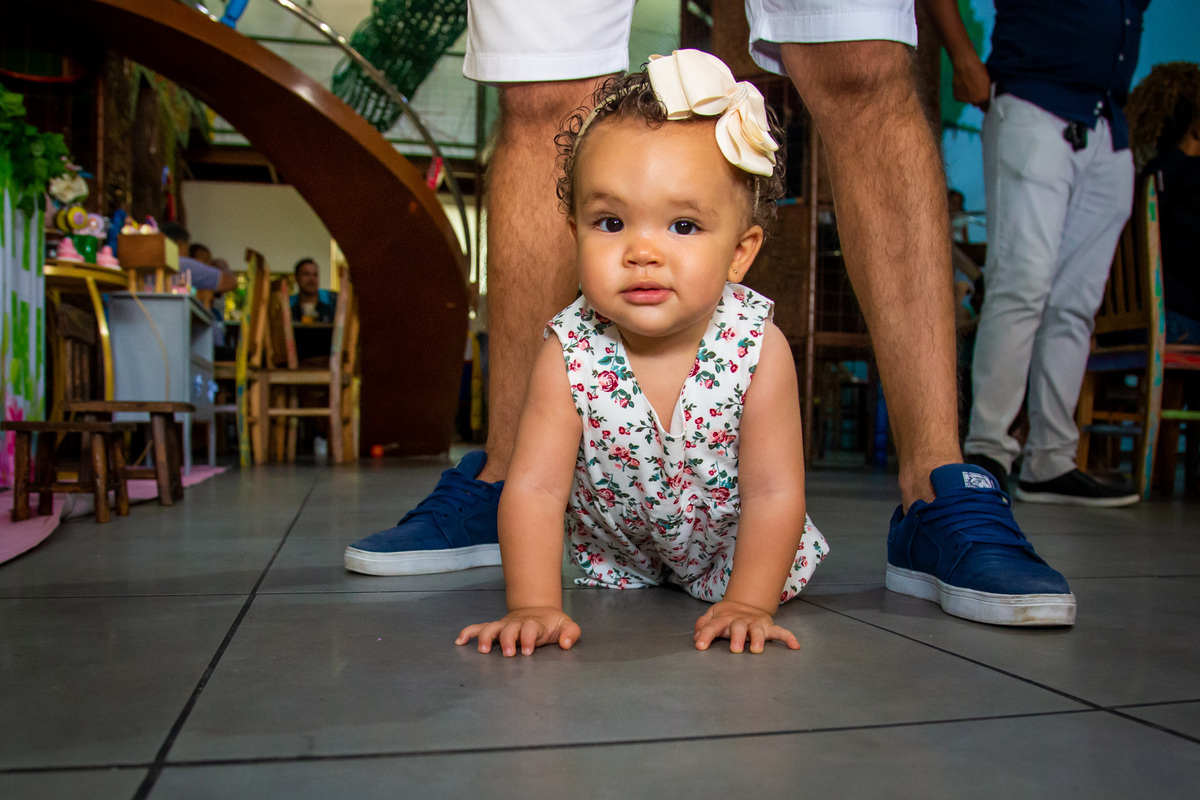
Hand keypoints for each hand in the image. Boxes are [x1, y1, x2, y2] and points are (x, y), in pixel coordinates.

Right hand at [456, 607, 580, 655]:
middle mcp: (517, 624)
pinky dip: (468, 632)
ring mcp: (505, 626)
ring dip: (486, 637)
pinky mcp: (496, 629)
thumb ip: (570, 633)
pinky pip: (479, 628)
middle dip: (508, 640)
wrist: (539, 612)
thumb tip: (565, 644)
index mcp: (535, 624)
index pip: (531, 628)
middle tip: (509, 654)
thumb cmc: (553, 624)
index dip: (529, 638)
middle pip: (509, 629)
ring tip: (483, 650)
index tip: (528, 651)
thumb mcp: (567, 626)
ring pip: (492, 628)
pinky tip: (459, 641)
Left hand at [694, 600, 799, 653]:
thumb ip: (703, 625)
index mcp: (724, 619)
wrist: (747, 603)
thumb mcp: (712, 616)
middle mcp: (740, 621)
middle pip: (738, 627)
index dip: (706, 635)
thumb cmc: (727, 615)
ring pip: (757, 630)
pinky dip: (788, 637)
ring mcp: (755, 624)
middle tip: (735, 649)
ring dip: (758, 639)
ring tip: (757, 650)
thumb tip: (695, 637)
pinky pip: (780, 632)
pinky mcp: (768, 627)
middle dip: (737, 637)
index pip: (713, 626)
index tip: (700, 646)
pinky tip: (795, 645)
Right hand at [951, 58, 990, 110]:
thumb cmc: (979, 70)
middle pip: (977, 104)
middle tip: (976, 90)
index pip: (986, 106)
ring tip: (968, 84)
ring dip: (968, 95)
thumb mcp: (988, 80)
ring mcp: (965, 100)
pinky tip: (963, 84)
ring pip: (968, 100)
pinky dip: (961, 93)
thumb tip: (988, 94)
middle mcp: (975, 102)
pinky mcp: (957, 97)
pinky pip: (960, 97)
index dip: (985, 104)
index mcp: (985, 98)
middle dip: (977, 99)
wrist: (965, 65)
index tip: (985, 101)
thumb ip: (987, 90)